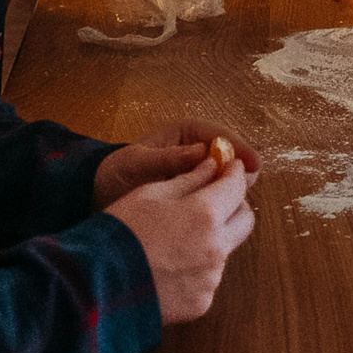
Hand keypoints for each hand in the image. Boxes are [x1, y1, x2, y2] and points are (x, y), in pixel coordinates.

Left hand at [92, 120, 258, 209]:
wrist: (98, 195)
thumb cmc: (116, 172)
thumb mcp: (137, 163)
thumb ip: (167, 159)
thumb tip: (202, 152)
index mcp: (186, 134)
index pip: (221, 136)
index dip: (239, 149)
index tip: (254, 163)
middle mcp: (197, 152)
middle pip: (229, 159)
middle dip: (238, 172)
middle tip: (247, 187)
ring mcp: (197, 175)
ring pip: (224, 180)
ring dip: (230, 191)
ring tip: (235, 204)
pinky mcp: (194, 195)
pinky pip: (213, 198)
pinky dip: (218, 206)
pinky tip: (221, 218)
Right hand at [103, 143, 255, 324]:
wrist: (95, 285)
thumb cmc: (119, 232)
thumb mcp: (149, 194)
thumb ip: (188, 179)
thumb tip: (212, 166)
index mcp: (205, 215)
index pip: (235, 187)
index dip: (233, 173)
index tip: (230, 167)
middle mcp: (216, 248)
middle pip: (245, 221)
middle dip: (234, 206)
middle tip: (215, 199)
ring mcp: (211, 278)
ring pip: (225, 250)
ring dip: (212, 239)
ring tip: (176, 239)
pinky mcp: (201, 302)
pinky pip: (207, 278)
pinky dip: (196, 268)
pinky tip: (168, 266)